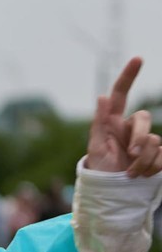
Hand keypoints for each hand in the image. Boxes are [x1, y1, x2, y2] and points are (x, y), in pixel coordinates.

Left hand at [86, 56, 161, 177]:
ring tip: (130, 173)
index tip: (138, 58)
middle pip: (145, 119)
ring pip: (155, 141)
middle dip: (140, 138)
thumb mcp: (95, 149)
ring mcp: (145, 141)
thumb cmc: (100, 170)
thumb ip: (99, 123)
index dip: (128, 76)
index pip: (121, 95)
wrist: (111, 193)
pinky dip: (154, 167)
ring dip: (143, 160)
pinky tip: (143, 175)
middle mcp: (130, 128)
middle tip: (132, 155)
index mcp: (113, 123)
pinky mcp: (157, 155)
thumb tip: (102, 96)